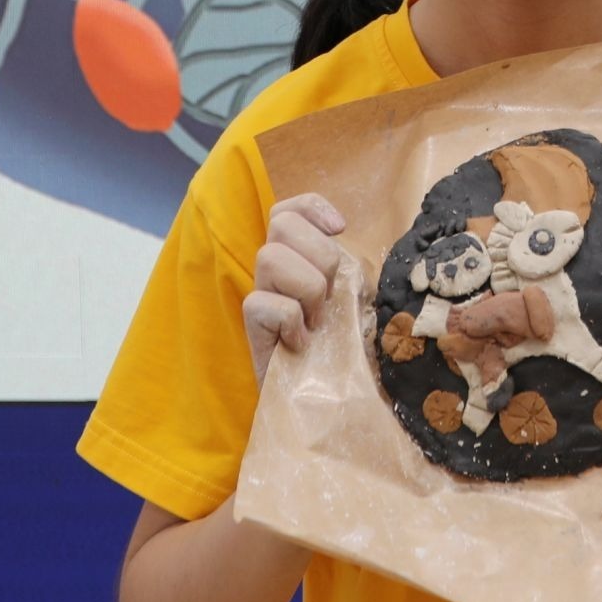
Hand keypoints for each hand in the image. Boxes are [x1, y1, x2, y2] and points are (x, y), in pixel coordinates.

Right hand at [243, 192, 345, 385]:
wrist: (319, 393)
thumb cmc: (338, 339)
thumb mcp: (352, 293)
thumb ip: (345, 264)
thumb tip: (344, 231)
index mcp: (295, 254)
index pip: (288, 209)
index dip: (312, 208)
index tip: (339, 229)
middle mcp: (271, 268)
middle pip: (281, 224)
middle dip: (321, 256)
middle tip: (328, 295)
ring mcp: (258, 294)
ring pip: (271, 257)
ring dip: (308, 290)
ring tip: (315, 319)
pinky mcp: (250, 325)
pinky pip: (267, 303)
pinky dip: (293, 323)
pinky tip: (300, 343)